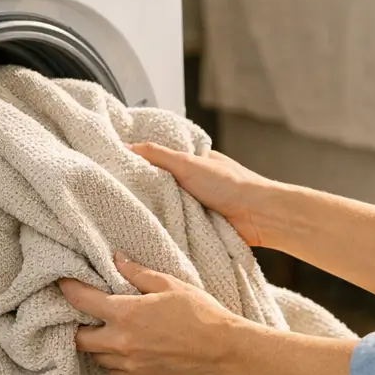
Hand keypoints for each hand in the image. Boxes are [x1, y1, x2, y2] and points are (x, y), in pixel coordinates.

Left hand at [61, 253, 242, 374]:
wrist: (224, 350)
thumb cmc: (201, 313)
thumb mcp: (170, 284)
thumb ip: (138, 273)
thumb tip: (116, 259)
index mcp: (126, 313)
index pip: (82, 301)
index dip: (67, 289)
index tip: (62, 282)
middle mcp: (122, 342)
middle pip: (78, 338)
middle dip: (75, 325)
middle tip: (82, 314)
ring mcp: (129, 365)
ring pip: (94, 357)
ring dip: (94, 344)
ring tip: (103, 331)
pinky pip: (112, 371)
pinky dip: (110, 360)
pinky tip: (121, 348)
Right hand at [128, 142, 273, 246]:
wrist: (257, 217)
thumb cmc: (231, 186)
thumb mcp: (188, 163)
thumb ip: (157, 154)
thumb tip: (127, 146)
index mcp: (193, 162)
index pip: (159, 160)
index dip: (140, 163)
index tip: (118, 168)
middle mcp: (194, 183)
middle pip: (160, 186)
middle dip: (146, 192)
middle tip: (120, 195)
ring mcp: (197, 206)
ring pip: (167, 208)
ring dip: (157, 212)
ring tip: (132, 213)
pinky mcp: (199, 227)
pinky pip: (177, 226)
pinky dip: (168, 228)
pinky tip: (153, 229)